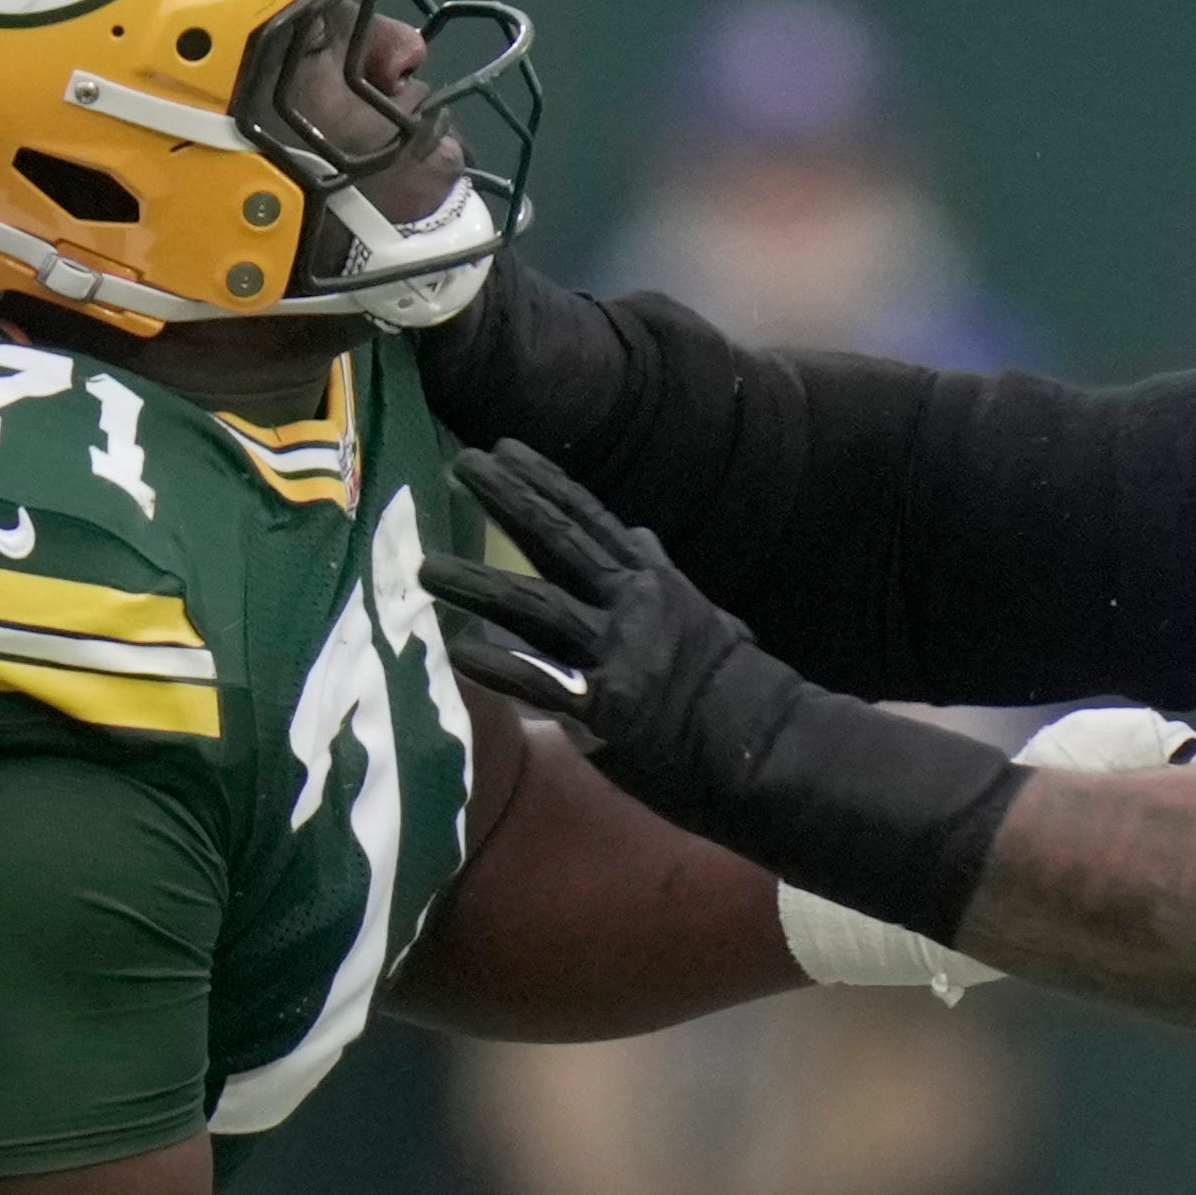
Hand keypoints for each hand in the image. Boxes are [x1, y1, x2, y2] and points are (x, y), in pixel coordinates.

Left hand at [430, 442, 826, 822]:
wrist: (769, 747)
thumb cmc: (737, 688)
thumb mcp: (703, 613)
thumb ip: (661, 576)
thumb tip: (641, 536)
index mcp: (652, 580)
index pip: (588, 518)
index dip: (543, 481)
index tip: (503, 447)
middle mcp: (632, 603)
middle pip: (557, 539)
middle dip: (507, 499)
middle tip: (462, 464)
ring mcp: (618, 651)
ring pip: (534, 603)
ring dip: (475, 583)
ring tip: (426, 568)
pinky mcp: (608, 705)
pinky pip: (541, 681)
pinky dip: (498, 666)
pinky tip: (457, 652)